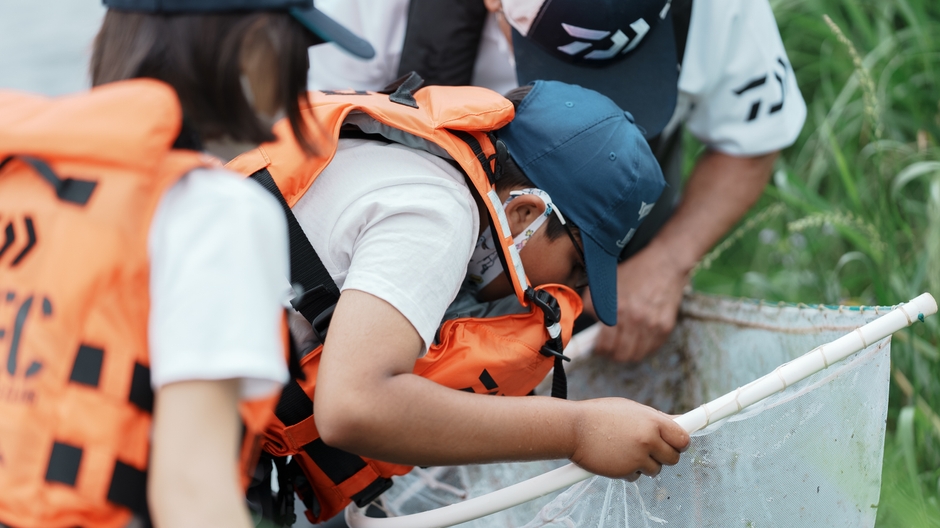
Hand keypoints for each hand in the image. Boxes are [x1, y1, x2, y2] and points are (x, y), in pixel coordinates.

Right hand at [569, 398, 689, 479]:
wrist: (572, 428)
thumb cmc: (599, 415)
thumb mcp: (630, 410)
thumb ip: (654, 419)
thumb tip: (679, 421)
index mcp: (652, 420)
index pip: (682, 437)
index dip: (680, 442)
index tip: (677, 444)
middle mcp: (648, 438)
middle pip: (674, 457)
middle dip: (663, 456)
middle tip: (648, 449)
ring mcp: (638, 456)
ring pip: (656, 469)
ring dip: (644, 464)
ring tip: (625, 450)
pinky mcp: (626, 471)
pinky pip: (637, 476)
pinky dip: (628, 471)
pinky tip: (614, 458)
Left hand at [589, 243, 688, 362]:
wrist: (665, 263)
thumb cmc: (634, 271)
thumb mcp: (606, 283)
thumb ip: (593, 304)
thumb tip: (590, 323)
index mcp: (617, 310)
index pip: (605, 345)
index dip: (599, 349)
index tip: (598, 347)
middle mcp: (635, 320)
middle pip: (621, 355)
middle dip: (612, 354)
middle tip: (610, 348)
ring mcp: (652, 325)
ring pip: (636, 355)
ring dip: (628, 353)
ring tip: (624, 345)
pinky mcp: (665, 326)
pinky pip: (652, 348)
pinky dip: (643, 348)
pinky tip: (638, 339)